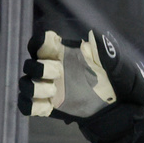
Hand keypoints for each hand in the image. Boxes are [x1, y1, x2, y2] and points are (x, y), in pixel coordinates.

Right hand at [19, 30, 143, 122]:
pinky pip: (27, 105)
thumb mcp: (114, 67)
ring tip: (53, 90)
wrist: (118, 108)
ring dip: (34, 87)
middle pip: (30, 64)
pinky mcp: (49, 106)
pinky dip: (31, 105)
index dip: (41, 41)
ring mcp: (48, 88)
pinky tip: (48, 106)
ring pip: (25, 84)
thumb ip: (103, 52)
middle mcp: (52, 70)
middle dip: (39, 67)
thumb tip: (95, 34)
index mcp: (64, 55)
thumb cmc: (115, 82)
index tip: (51, 43)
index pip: (41, 42)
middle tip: (58, 71)